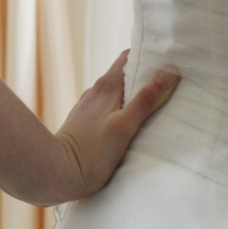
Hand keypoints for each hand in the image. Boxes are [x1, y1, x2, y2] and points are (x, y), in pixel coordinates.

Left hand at [44, 51, 178, 204]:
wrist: (58, 172)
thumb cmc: (92, 152)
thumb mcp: (125, 126)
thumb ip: (145, 100)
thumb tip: (168, 71)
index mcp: (106, 86)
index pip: (128, 58)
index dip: (147, 56)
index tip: (168, 60)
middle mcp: (95, 91)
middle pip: (124, 74)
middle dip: (144, 77)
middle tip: (169, 83)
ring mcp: (89, 106)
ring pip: (116, 92)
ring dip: (133, 94)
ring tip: (154, 103)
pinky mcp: (85, 122)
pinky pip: (108, 107)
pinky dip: (122, 108)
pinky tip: (130, 121)